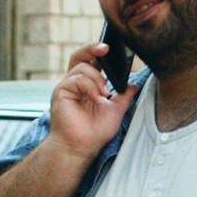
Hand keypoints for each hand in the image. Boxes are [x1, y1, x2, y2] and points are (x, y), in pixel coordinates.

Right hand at [48, 43, 137, 161]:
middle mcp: (75, 83)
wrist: (80, 148)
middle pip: (80, 55)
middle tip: (106, 49)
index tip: (113, 48)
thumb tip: (134, 84)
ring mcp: (67, 87)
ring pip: (82, 67)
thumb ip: (124, 96)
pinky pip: (76, 79)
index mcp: (86, 85)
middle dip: (93, 48)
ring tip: (104, 95)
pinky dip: (89, 87)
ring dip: (97, 79)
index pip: (92, 61)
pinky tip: (96, 99)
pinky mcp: (61, 92)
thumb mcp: (116, 111)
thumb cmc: (94, 133)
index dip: (99, 52)